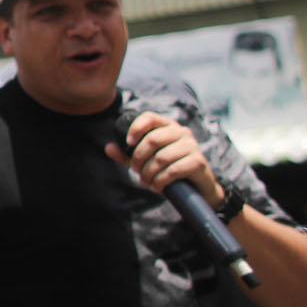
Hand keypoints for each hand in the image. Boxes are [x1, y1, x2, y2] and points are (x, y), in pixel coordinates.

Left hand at [108, 113, 222, 207]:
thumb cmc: (169, 170)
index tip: (128, 143)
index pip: (150, 117)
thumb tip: (108, 148)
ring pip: (161, 157)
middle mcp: (182, 132)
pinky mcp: (198, 162)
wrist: (197, 189)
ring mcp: (192, 146)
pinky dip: (161, 181)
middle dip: (139, 158)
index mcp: (168, 127)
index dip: (136, 128)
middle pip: (153, 139)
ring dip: (149, 173)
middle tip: (136, 171)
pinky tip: (158, 186)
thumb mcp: (145, 161)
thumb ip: (127, 154)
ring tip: (147, 181)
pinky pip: (173, 170)